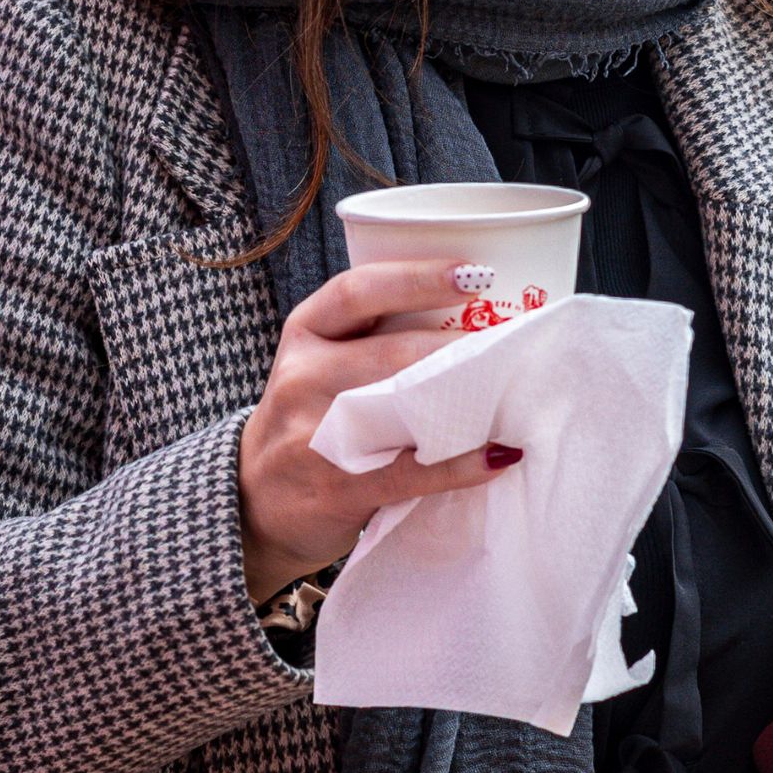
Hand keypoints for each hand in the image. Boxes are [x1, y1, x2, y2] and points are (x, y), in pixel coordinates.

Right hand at [237, 260, 520, 604]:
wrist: (253, 501)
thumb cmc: (306, 419)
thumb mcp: (318, 364)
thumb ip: (372, 338)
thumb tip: (476, 316)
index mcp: (305, 333)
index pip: (359, 291)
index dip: (418, 278)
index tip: (475, 271)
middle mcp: (304, 377)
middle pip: (394, 352)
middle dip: (462, 348)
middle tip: (519, 343)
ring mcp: (315, 434)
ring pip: (404, 407)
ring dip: (468, 401)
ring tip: (519, 393)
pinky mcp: (337, 486)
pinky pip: (411, 471)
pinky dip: (461, 464)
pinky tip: (499, 456)